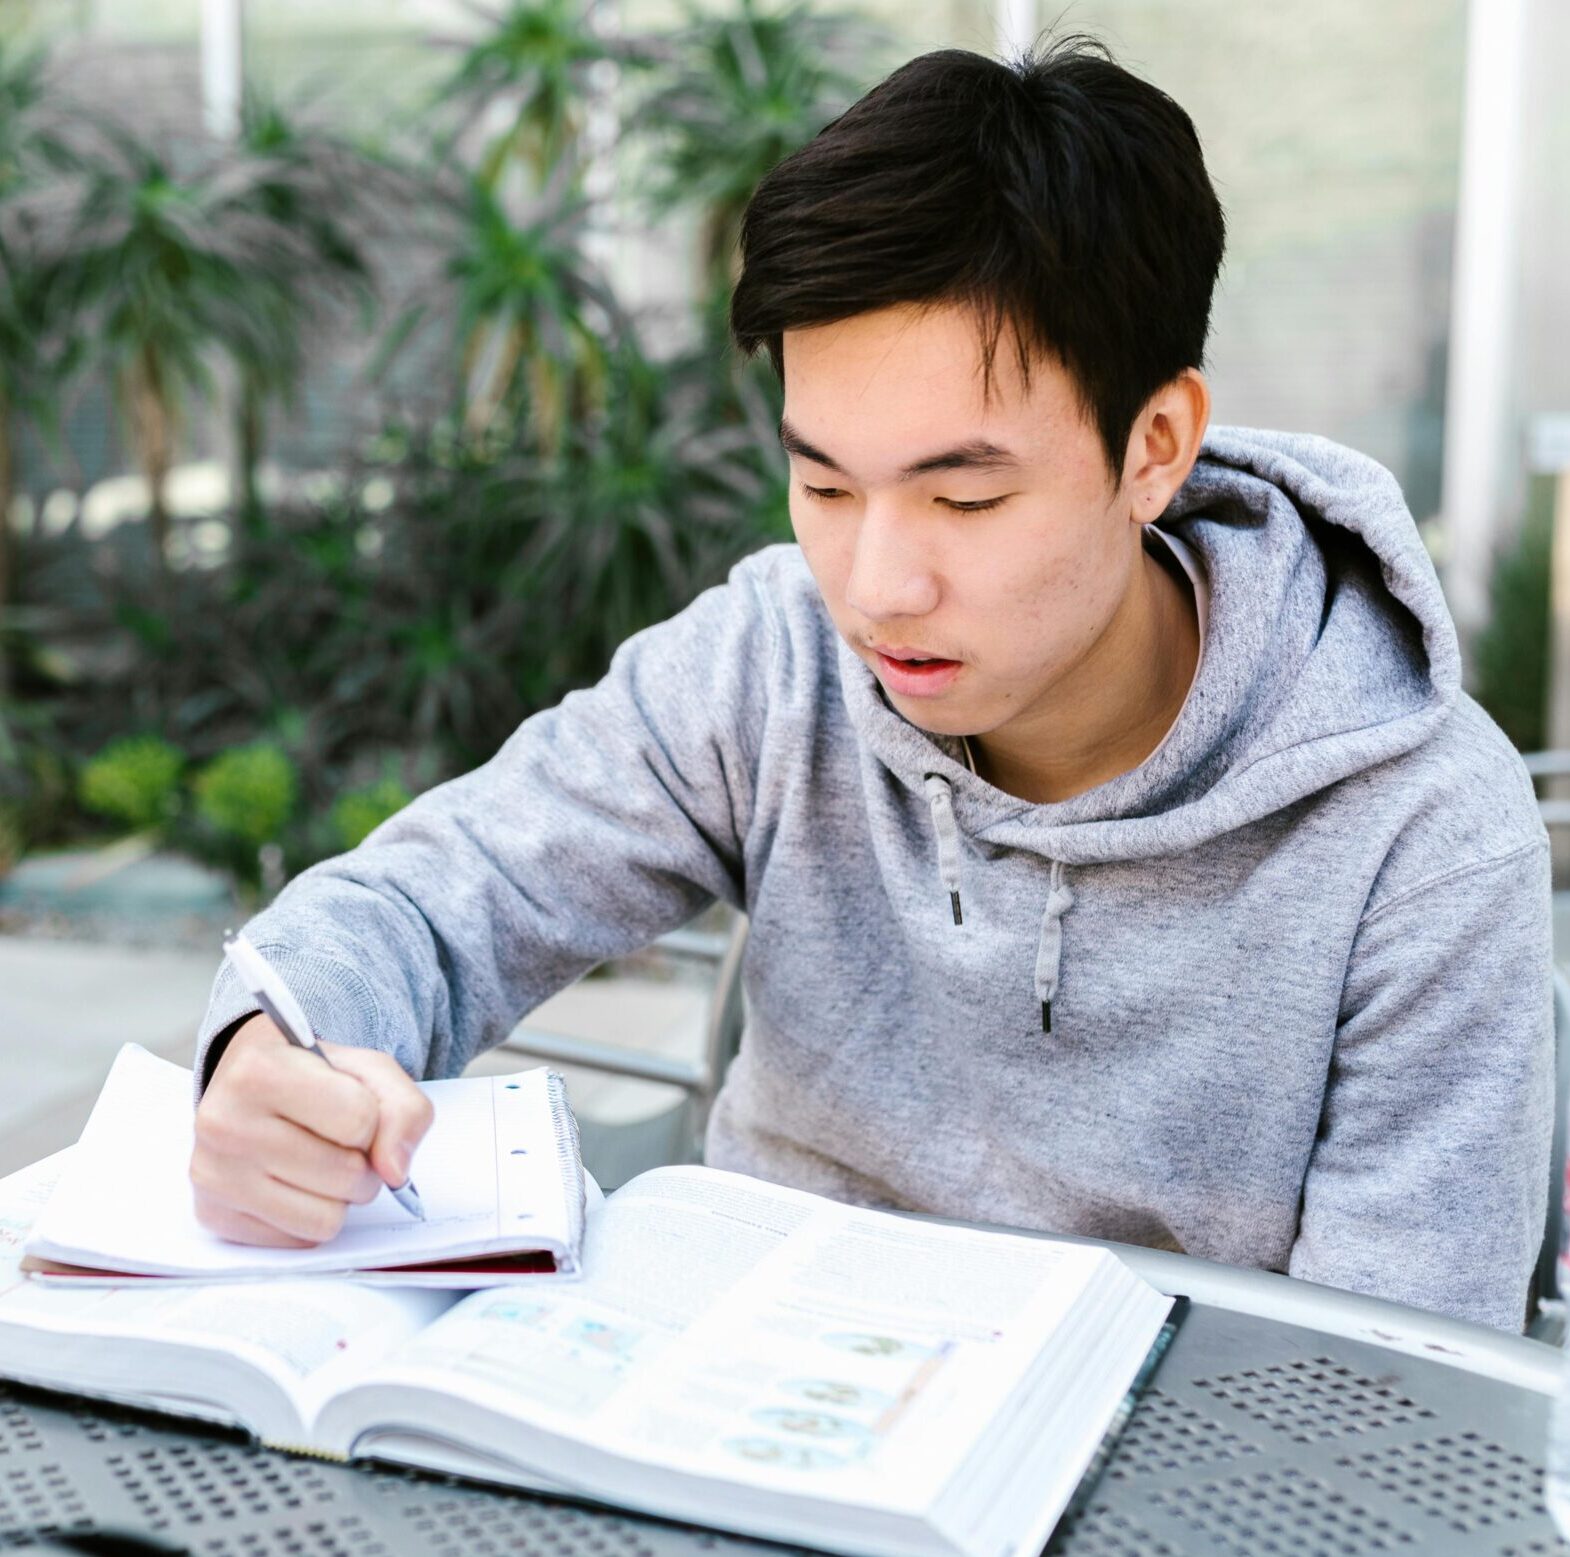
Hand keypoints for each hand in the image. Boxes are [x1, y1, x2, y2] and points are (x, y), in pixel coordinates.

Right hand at [190, 1013, 434, 1246]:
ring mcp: (212, 1174)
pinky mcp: (213, 1215)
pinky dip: (310, 1216)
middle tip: (337, 1139)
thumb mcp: (369, 1070)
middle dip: (361, 1162)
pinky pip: (299, 1241)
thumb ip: (405, 1109)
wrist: (250, 1085)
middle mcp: (223, 1123)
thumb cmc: (312, 1075)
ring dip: (339, 1196)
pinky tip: (292, 1182)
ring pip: (325, 1220)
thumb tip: (395, 1172)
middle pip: (346, 1175)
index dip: (371, 1119)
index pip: (359, 1120)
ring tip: (319, 1161)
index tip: (348, 1103)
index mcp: (259, 1071)